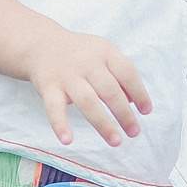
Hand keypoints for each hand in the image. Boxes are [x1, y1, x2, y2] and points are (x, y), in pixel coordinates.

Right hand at [24, 29, 151, 144]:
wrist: (41, 45)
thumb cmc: (80, 54)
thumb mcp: (103, 54)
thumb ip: (120, 74)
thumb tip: (134, 101)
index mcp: (104, 52)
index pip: (127, 73)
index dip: (139, 93)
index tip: (145, 111)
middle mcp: (87, 63)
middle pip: (110, 90)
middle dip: (124, 114)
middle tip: (134, 132)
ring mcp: (67, 76)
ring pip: (87, 101)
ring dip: (103, 124)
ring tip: (116, 141)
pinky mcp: (49, 87)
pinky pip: (54, 108)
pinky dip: (60, 124)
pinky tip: (68, 140)